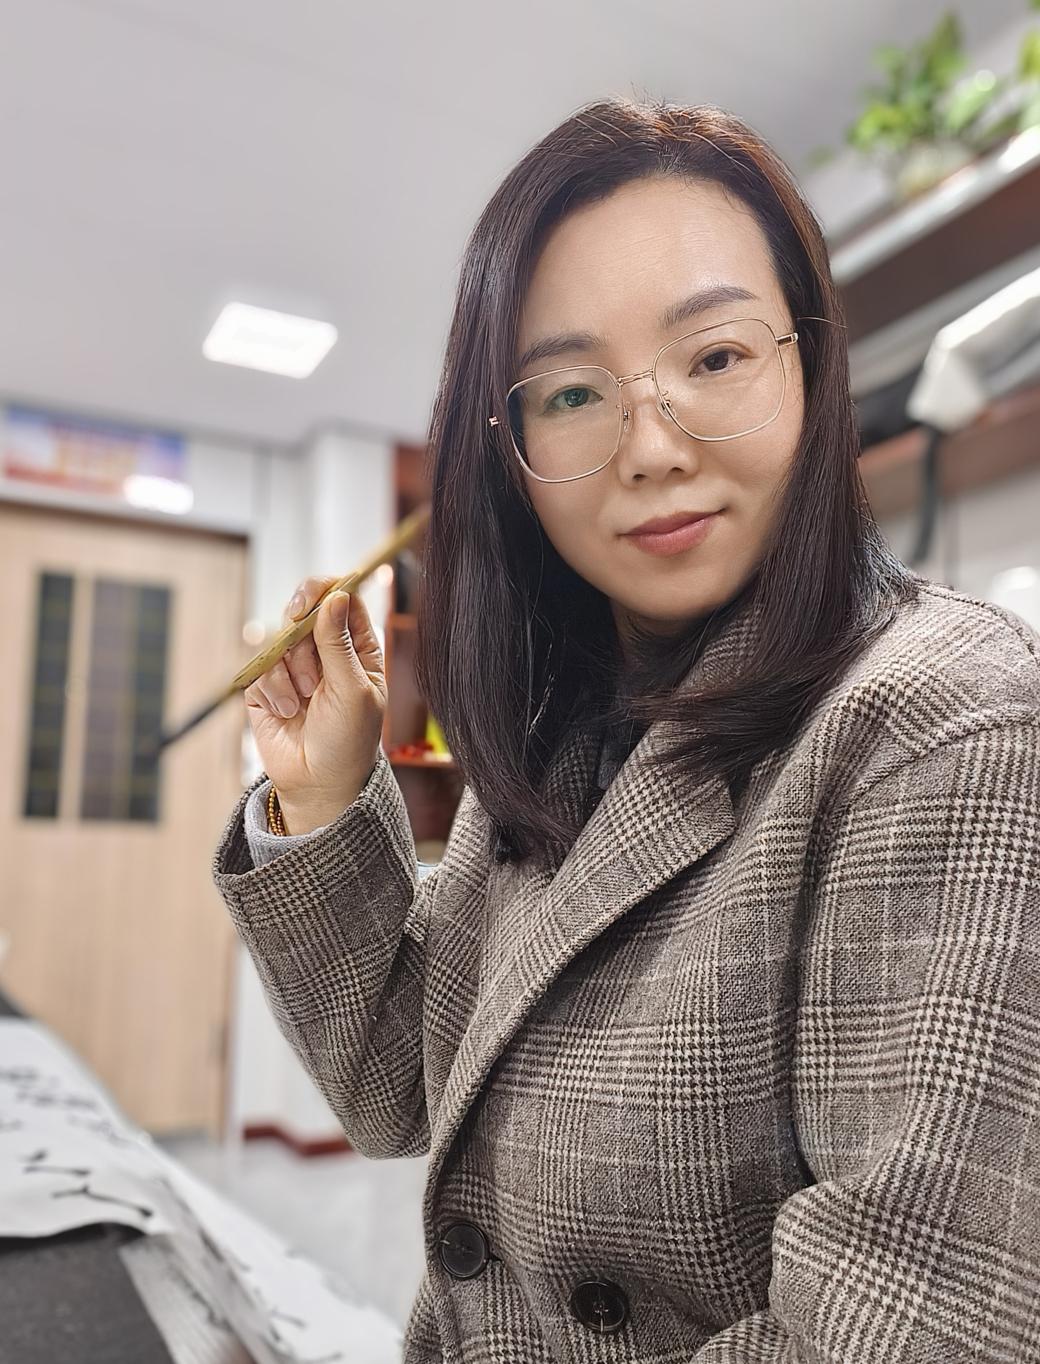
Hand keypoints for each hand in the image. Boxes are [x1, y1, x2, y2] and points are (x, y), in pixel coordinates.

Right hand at [243, 579, 386, 829]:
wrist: (318, 784)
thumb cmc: (348, 741)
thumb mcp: (354, 691)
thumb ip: (340, 643)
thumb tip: (334, 596)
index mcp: (358, 649)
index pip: (343, 599)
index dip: (326, 590)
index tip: (312, 600)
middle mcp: (325, 652)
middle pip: (305, 611)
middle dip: (301, 635)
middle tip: (307, 661)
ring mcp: (294, 668)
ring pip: (279, 640)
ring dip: (290, 670)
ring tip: (303, 702)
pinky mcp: (266, 686)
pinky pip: (260, 668)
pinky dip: (272, 689)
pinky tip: (287, 713)